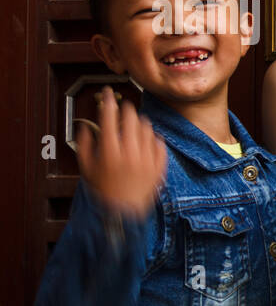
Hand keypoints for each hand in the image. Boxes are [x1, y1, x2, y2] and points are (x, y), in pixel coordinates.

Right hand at [76, 89, 167, 218]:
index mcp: (109, 152)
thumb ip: (84, 145)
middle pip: (131, 119)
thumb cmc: (103, 190)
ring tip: (135, 124)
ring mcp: (147, 160)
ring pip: (147, 129)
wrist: (123, 213)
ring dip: (140, 122)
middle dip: (127, 109)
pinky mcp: (159, 166)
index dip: (108, 101)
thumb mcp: (86, 168)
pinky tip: (148, 139)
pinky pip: (159, 143)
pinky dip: (153, 137)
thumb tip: (86, 126)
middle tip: (124, 107)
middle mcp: (130, 154)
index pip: (109, 118)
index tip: (108, 92)